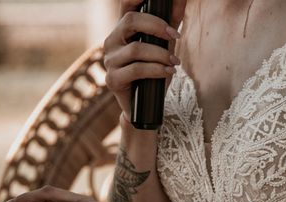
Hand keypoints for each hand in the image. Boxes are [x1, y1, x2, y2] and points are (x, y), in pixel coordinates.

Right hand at [103, 0, 186, 117]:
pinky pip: (136, 69)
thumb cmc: (153, 72)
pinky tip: (168, 71)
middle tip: (175, 36)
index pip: (127, 5)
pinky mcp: (112, 79)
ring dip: (160, 54)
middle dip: (157, 25)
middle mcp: (112, 41)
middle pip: (131, 21)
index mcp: (122, 30)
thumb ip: (171, 23)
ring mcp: (109, 61)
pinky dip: (156, 69)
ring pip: (136, 48)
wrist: (144, 106)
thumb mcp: (164, 45)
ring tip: (174, 61)